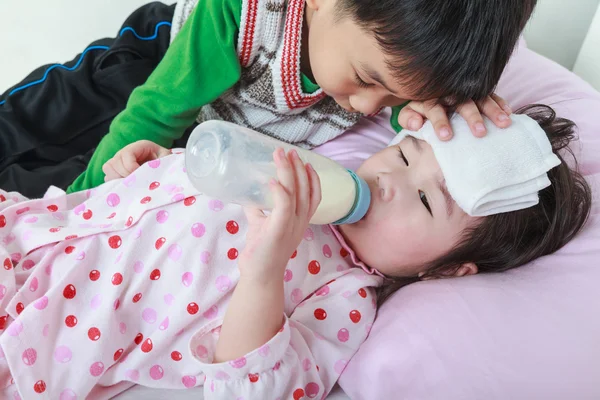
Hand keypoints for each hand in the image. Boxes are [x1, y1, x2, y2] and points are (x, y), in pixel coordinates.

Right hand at [102, 140, 170, 181]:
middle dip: (124, 175)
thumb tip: (154, 172)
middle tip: (136, 183)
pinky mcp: (113, 172)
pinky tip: (126, 188)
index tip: (140, 175)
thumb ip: (162, 162)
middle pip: (114, 162)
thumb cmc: (163, 161)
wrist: (159, 166)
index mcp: (138, 147)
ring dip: (118, 179)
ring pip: (108, 169)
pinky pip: (107, 177)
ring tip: (131, 185)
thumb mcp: (166, 159)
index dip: (131, 167)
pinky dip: (115, 184)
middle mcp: (124, 152)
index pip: (126, 154)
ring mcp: (117, 162)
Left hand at [239, 148, 321, 280]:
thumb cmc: (261, 251)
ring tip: (280, 156)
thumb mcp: (261, 223)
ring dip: (288, 172)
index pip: (313, 196)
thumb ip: (258, 208)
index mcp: (300, 220)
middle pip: (305, 189)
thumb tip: (248, 192)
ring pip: (296, 193)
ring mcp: (291, 226)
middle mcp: (300, 222)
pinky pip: (283, 207)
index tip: (305, 162)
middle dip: (298, 167)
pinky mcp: (278, 230)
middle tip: (289, 151)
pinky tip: (272, 181)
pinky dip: (279, 191)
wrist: (259, 276)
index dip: (312, 178)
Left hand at [398, 94, 511, 139]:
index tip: (445, 137)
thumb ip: (408, 119)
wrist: (426, 87)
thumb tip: (416, 124)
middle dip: (472, 117)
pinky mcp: (479, 91)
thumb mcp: (409, 113)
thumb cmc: (419, 108)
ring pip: (481, 97)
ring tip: (503, 123)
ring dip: (493, 110)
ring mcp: (467, 90)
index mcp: (431, 98)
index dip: (440, 122)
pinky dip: (500, 103)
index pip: (434, 108)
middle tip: (480, 133)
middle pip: (462, 103)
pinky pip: (491, 94)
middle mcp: (450, 92)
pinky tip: (508, 113)